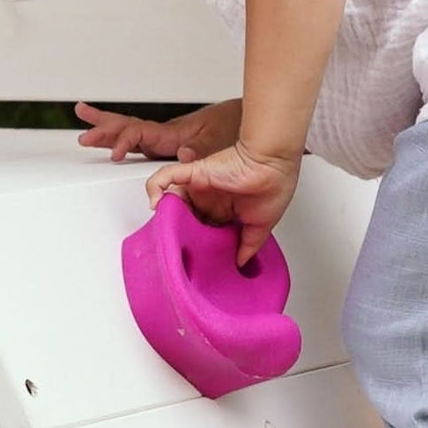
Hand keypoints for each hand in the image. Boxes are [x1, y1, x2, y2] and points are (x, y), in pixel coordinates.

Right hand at [75, 99, 240, 162]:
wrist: (243, 117)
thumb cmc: (232, 124)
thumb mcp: (220, 137)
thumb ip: (201, 147)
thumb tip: (184, 155)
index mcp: (172, 133)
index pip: (140, 134)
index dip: (125, 142)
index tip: (115, 155)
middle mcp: (164, 134)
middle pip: (127, 128)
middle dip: (104, 132)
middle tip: (83, 136)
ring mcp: (164, 138)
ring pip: (129, 132)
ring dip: (107, 131)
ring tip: (84, 129)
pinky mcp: (168, 143)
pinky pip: (139, 140)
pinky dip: (123, 140)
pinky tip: (113, 143)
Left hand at [146, 142, 300, 265]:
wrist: (273, 163)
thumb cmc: (274, 185)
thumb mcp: (261, 226)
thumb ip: (249, 245)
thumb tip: (240, 263)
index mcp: (225, 209)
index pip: (204, 228)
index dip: (196, 241)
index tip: (194, 256)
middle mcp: (211, 198)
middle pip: (185, 217)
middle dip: (177, 231)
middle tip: (174, 248)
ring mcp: (200, 186)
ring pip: (172, 199)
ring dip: (165, 213)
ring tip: (162, 231)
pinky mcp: (194, 173)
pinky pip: (165, 176)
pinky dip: (154, 187)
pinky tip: (154, 202)